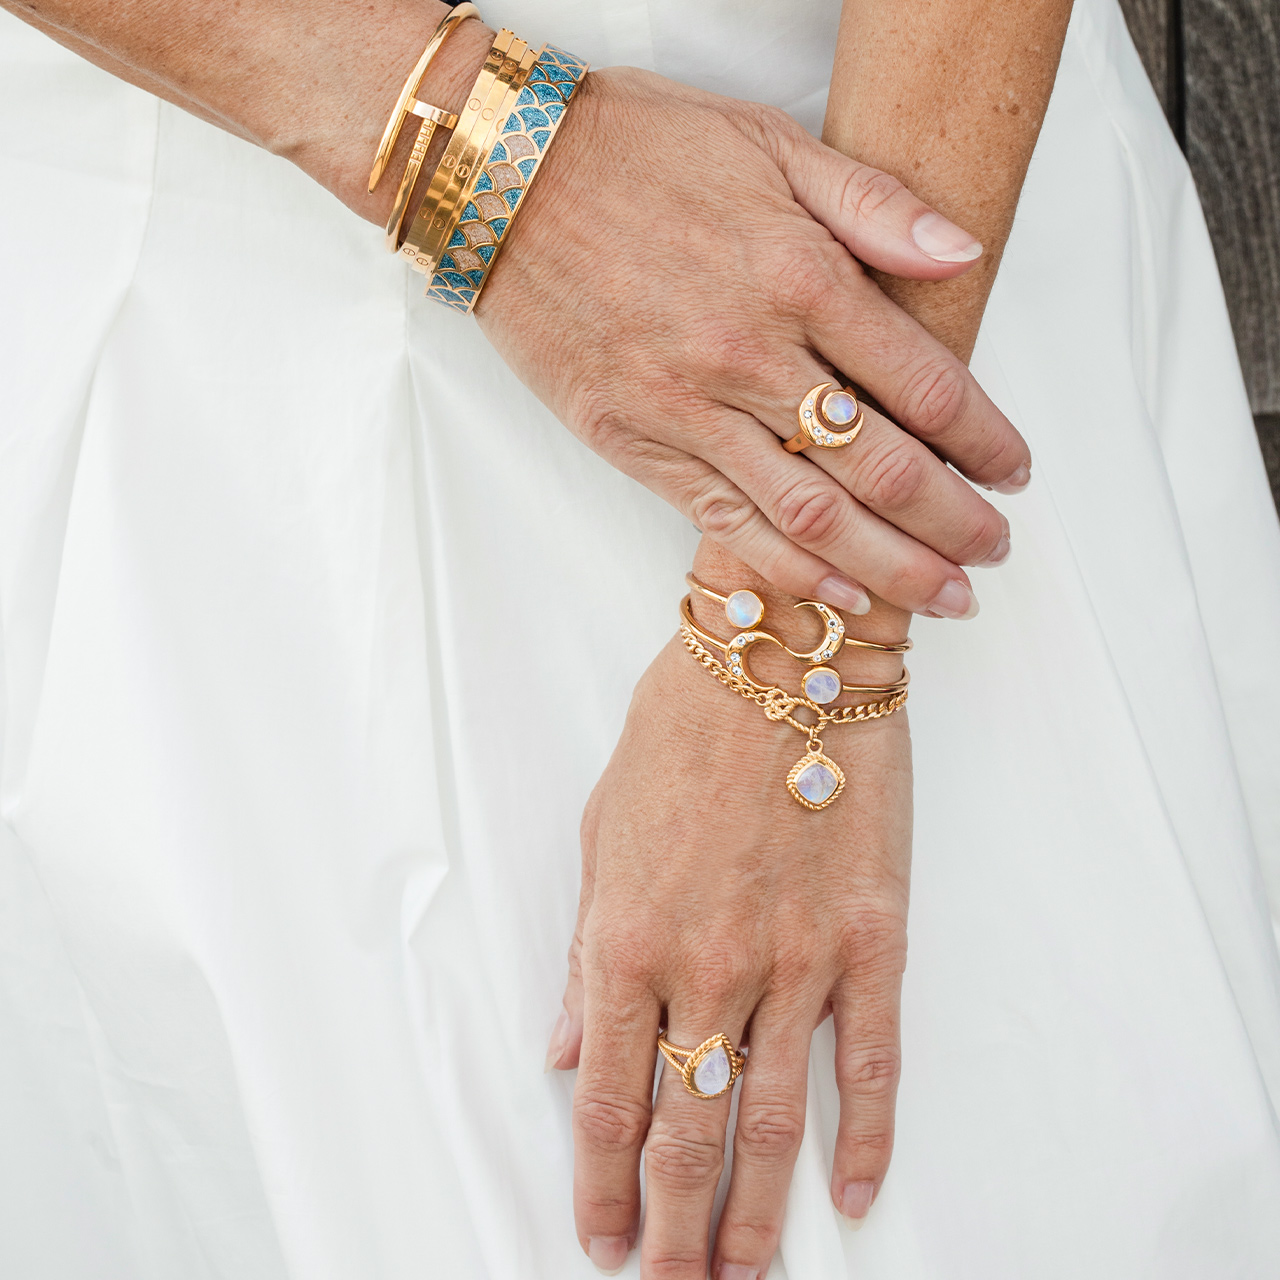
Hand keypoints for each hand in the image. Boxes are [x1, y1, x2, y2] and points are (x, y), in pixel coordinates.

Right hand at [479, 66, 1028, 618]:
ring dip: (889, 566)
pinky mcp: (633, 442)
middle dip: (952, 523)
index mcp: (798, 274)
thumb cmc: (635, 150)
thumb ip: (872, 204)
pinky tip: (836, 594)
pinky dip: (786, 566)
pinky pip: (722, 520)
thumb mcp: (768, 144)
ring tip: (943, 600)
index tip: (1014, 474)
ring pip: (809, 512)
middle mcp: (750, 353)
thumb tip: (961, 255)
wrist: (502, 180)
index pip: (924, 383)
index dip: (985, 440)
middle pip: (881, 466)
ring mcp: (687, 407)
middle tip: (994, 554)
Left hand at [546, 622, 911, 1276]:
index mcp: (630, 941)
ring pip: (776, 1121)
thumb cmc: (684, 729)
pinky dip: (866, 1139)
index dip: (602, 1185)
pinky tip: (856, 1193)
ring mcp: (799, 959)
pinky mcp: (872, 940)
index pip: (611, 1100)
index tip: (602, 1241)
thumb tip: (569, 1051)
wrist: (785, 655)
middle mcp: (711, 967)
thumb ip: (587, 955)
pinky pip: (872, 1063)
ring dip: (759, 1213)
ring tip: (745, 1276)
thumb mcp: (603, 832)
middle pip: (690, 1133)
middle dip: (675, 1230)